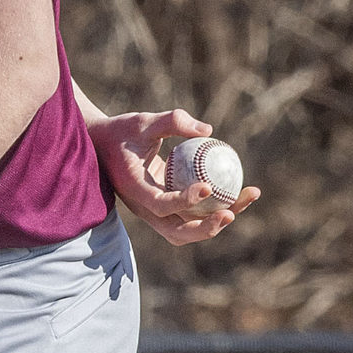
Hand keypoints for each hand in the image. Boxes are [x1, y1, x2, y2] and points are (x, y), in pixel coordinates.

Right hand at [88, 106, 261, 244]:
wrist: (104, 146)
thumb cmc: (123, 131)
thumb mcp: (143, 121)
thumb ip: (172, 121)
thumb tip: (207, 131)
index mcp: (134, 190)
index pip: (160, 205)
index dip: (183, 201)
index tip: (207, 188)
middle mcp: (145, 208)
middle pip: (177, 232)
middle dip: (207, 227)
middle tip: (232, 212)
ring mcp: (156, 212)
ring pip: (189, 229)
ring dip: (219, 221)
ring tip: (248, 197)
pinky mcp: (168, 208)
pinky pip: (194, 215)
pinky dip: (217, 209)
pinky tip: (240, 190)